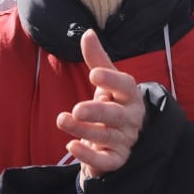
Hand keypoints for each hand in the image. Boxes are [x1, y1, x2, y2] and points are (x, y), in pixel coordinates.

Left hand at [60, 30, 145, 179]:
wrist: (119, 141)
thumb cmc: (112, 104)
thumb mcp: (105, 83)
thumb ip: (97, 60)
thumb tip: (87, 33)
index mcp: (130, 97)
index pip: (126, 86)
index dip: (112, 80)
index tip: (94, 74)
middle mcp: (130, 119)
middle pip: (116, 115)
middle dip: (97, 111)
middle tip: (77, 109)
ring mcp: (124, 141)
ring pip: (106, 136)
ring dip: (83, 130)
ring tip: (62, 120)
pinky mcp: (116, 160)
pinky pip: (105, 161)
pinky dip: (89, 156)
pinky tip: (71, 147)